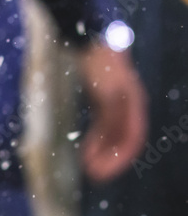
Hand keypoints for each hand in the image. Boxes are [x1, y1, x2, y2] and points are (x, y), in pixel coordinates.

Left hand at [77, 42, 147, 182]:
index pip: (133, 139)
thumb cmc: (99, 64)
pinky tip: (83, 152)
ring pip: (111, 138)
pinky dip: (94, 142)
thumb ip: (112, 114)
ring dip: (101, 153)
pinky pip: (101, 129)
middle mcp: (127, 106)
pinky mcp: (102, 104)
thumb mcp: (107, 90)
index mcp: (133, 103)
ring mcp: (115, 105)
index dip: (119, 159)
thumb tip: (111, 140)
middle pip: (122, 141)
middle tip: (92, 174)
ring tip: (86, 167)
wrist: (87, 41)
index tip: (102, 173)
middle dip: (109, 160)